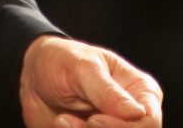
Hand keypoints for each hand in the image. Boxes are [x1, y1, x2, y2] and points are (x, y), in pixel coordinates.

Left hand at [19, 35, 162, 127]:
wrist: (33, 75)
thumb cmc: (62, 61)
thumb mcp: (84, 68)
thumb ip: (108, 91)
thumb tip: (138, 113)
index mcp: (141, 91)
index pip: (149, 122)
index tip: (93, 120)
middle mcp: (132, 116)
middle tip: (71, 122)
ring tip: (63, 120)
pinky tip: (61, 123)